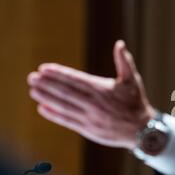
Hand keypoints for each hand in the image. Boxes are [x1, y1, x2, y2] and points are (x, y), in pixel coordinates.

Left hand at [27, 40, 155, 149]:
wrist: (142, 130)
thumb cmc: (136, 102)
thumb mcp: (132, 80)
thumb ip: (124, 61)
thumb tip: (120, 43)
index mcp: (103, 90)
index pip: (76, 79)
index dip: (58, 74)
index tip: (44, 68)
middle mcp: (94, 104)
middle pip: (65, 92)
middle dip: (47, 84)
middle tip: (32, 77)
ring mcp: (90, 118)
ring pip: (63, 106)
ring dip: (46, 98)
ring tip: (33, 90)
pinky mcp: (88, 130)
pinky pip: (67, 121)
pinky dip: (54, 114)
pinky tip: (42, 108)